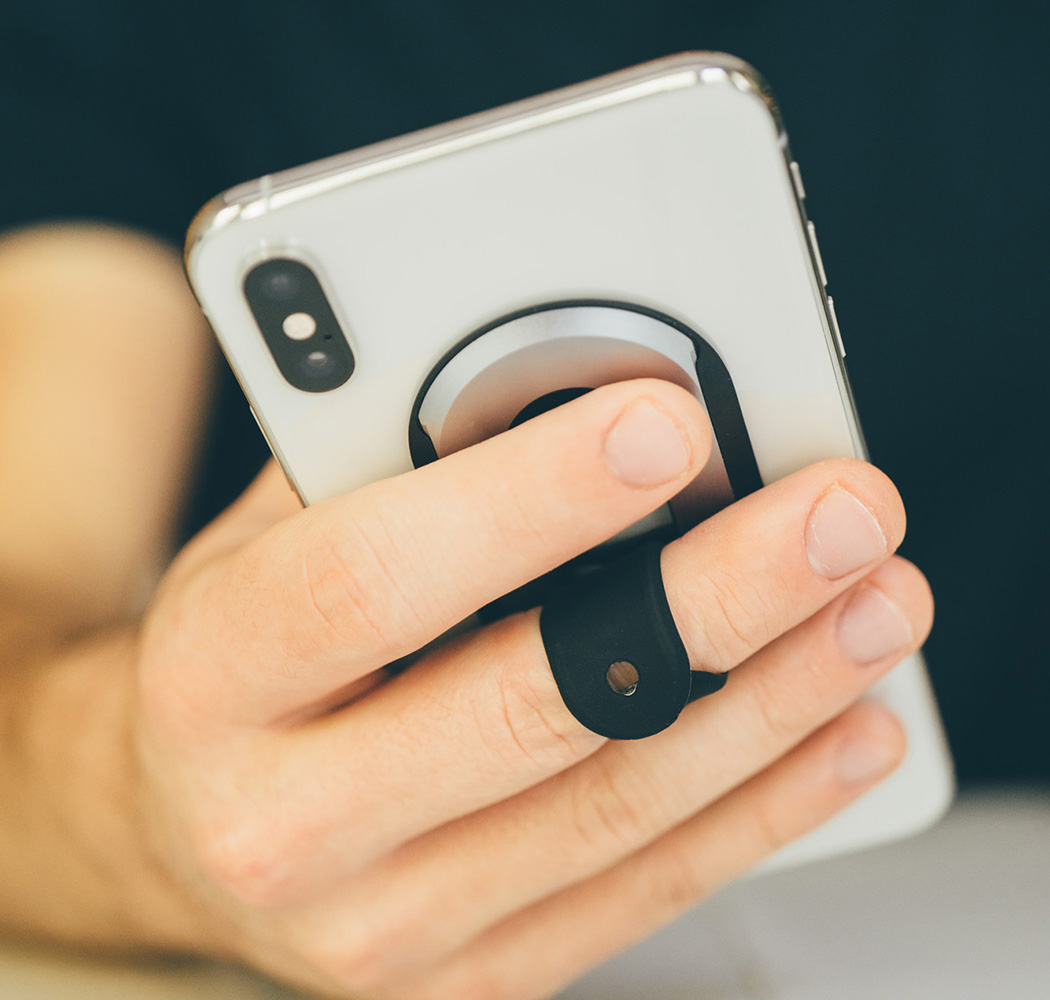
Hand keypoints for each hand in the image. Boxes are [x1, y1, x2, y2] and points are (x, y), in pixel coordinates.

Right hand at [133, 378, 929, 998]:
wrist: (182, 821)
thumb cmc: (243, 653)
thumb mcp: (272, 534)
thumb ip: (394, 464)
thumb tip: (562, 394)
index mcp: (215, 676)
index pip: (372, 581)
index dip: (525, 502)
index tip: (664, 426)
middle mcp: (285, 822)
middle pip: (529, 709)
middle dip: (709, 602)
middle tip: (835, 518)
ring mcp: (384, 928)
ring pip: (614, 811)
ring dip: (770, 701)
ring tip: (872, 607)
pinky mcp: (468, 979)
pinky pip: (639, 892)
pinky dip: (760, 808)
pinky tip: (839, 728)